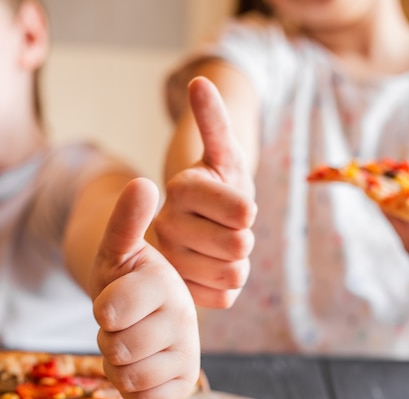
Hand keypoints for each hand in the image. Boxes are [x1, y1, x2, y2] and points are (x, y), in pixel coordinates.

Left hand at [89, 177, 199, 398]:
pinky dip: (131, 387)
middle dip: (108, 339)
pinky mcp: (186, 383)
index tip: (116, 300)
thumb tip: (144, 183)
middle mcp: (185, 320)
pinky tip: (140, 365)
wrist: (149, 313)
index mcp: (166, 285)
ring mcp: (189, 354)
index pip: (109, 311)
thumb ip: (126, 221)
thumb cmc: (128, 281)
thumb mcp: (120, 251)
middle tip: (123, 324)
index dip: (102, 310)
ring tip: (131, 342)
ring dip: (117, 364)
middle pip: (117, 349)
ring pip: (128, 377)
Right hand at [152, 76, 256, 307]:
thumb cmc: (220, 185)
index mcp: (180, 189)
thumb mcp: (223, 152)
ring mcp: (171, 262)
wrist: (199, 226)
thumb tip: (200, 82)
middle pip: (240, 245)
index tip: (239, 207)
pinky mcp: (181, 291)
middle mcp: (167, 226)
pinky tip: (216, 271)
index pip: (242, 211)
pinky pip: (225, 297)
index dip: (248, 211)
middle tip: (232, 229)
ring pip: (234, 274)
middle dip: (246, 237)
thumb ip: (214, 122)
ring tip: (224, 250)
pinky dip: (229, 286)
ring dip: (240, 263)